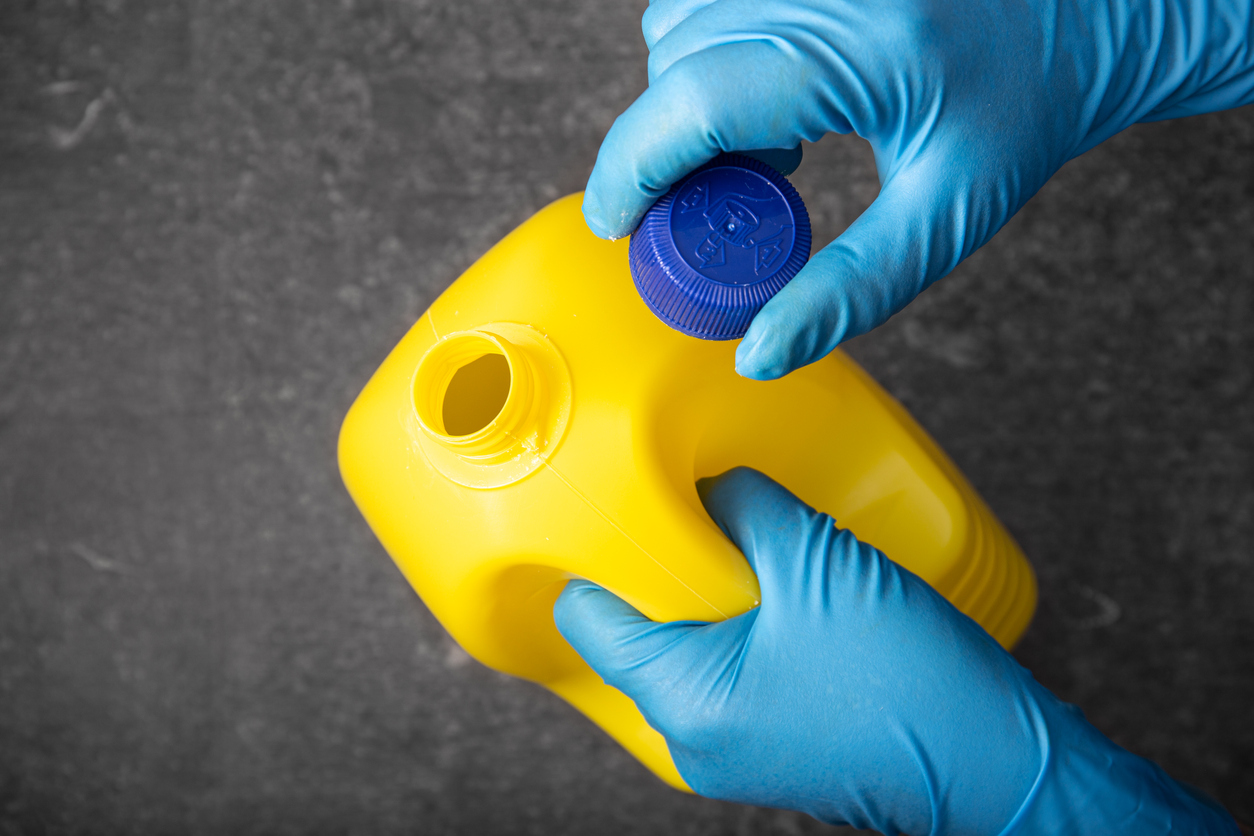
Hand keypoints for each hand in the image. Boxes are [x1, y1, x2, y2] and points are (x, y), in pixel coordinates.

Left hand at [554, 468, 1239, 833]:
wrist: (1003, 763)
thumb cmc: (911, 682)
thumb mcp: (817, 566)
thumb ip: (747, 509)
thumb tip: (711, 481)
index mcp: (683, 701)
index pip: (588, 620)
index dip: (595, 554)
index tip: (610, 505)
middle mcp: (692, 740)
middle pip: (636, 633)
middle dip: (659, 568)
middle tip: (686, 509)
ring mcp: (733, 749)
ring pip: (686, 649)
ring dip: (707, 592)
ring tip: (742, 539)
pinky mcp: (773, 743)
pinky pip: (728, 671)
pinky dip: (740, 624)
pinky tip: (778, 585)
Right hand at [585, 0, 1253, 378]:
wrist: (1084, 13)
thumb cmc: (1028, 111)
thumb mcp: (948, 215)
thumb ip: (852, 289)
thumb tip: (758, 351)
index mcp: (862, 48)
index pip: (692, 102)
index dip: (630, 170)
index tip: (614, 225)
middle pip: (674, 67)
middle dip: (670, 149)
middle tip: (729, 208)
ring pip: (676, 24)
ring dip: (687, 99)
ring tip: (769, 148)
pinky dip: (707, 53)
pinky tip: (772, 96)